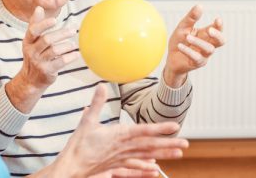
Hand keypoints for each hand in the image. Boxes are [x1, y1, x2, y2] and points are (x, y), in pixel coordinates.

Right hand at [18, 6, 77, 88]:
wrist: (30, 79)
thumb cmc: (35, 55)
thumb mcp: (32, 41)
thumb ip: (36, 25)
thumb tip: (39, 7)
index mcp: (28, 41)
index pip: (33, 30)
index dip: (43, 24)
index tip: (55, 20)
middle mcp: (31, 51)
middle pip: (47, 39)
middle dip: (62, 34)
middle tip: (74, 30)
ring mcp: (39, 62)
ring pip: (54, 50)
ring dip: (67, 45)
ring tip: (74, 44)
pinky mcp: (47, 71)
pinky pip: (61, 62)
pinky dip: (70, 57)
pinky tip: (77, 54)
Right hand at [51, 84, 188, 177]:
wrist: (70, 169)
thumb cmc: (78, 145)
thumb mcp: (87, 121)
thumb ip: (96, 103)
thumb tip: (102, 85)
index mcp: (118, 135)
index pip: (143, 131)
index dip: (159, 128)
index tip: (174, 126)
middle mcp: (123, 148)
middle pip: (150, 146)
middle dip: (168, 144)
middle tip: (185, 143)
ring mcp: (122, 159)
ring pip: (147, 157)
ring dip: (163, 155)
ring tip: (179, 154)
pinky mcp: (117, 168)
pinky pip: (135, 169)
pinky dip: (146, 170)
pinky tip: (156, 170)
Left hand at [164, 5, 224, 87]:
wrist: (171, 58)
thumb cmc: (179, 41)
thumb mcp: (183, 27)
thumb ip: (191, 18)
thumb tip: (200, 6)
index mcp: (205, 34)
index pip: (218, 29)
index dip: (219, 25)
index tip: (218, 19)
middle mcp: (207, 44)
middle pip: (221, 41)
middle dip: (218, 35)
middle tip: (210, 30)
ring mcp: (204, 55)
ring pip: (209, 49)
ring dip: (199, 42)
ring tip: (187, 37)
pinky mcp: (196, 63)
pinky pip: (196, 57)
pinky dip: (188, 51)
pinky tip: (180, 46)